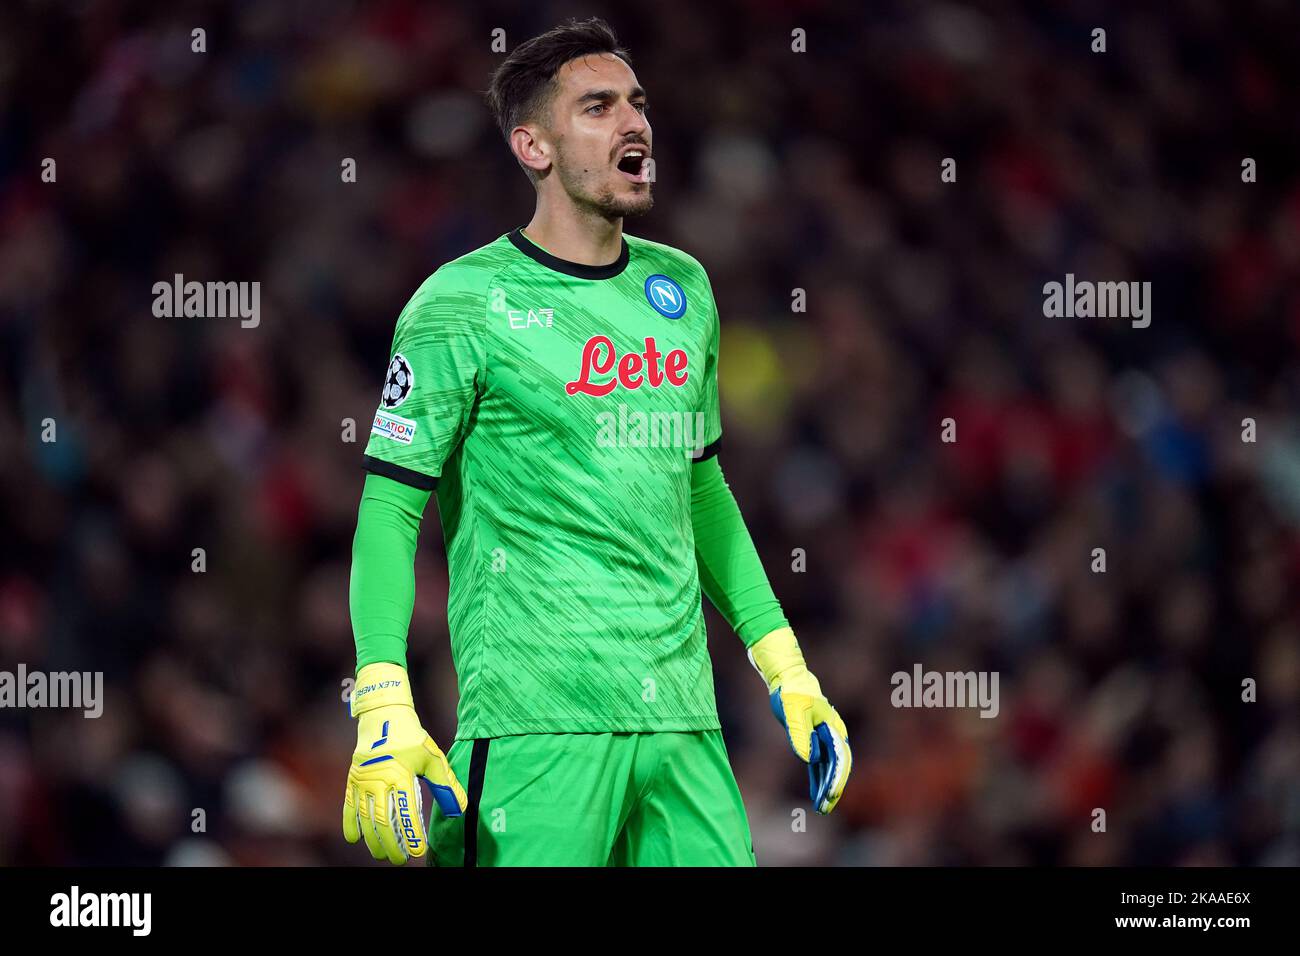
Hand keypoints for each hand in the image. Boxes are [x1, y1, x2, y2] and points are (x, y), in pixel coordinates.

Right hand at [342, 663, 466, 863]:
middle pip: (383, 821)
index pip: (406, 812)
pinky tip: (355, 838)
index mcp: (400, 774)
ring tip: (381, 854)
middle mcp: (379, 780)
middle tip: (400, 859)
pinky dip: (350, 823)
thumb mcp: (432, 757)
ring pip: (365, 817)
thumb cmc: (411, 737)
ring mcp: (362, 781)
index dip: (412, 834)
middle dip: (391, 844)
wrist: (383, 717)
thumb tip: (460, 808)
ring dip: (373, 839)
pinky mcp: (352, 780)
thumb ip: (446, 784)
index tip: (418, 850)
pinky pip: (348, 806)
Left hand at [748, 627, 851, 813]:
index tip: (831, 794)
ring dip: (826, 786)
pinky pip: (819, 763)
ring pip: (829, 767)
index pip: (840, 758)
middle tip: (825, 807)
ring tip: (821, 807)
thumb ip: (800, 734)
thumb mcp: (792, 711)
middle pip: (838, 766)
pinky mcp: (814, 738)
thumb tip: (810, 759)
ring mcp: (825, 737)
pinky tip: (815, 791)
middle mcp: (833, 733)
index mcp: (833, 727)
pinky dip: (818, 777)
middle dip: (833, 787)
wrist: (788, 678)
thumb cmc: (791, 692)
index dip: (837, 778)